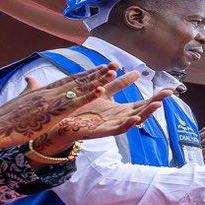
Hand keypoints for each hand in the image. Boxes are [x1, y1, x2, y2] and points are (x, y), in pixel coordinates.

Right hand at [0, 65, 122, 148]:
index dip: (85, 74)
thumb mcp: (20, 101)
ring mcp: (50, 102)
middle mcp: (48, 93)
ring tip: (113, 72)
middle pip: (76, 81)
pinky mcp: (51, 113)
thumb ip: (30, 89)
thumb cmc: (4, 119)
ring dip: (96, 80)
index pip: (68, 80)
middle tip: (114, 65)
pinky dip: (87, 96)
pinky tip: (100, 90)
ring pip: (79, 89)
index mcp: (42, 92)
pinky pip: (73, 103)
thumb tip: (30, 79)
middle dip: (96, 74)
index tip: (99, 67)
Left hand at [29, 76, 177, 156]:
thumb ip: (56, 83)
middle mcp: (109, 113)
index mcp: (104, 103)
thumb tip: (34, 75)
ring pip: (133, 118)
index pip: (123, 91)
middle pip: (137, 106)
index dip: (131, 82)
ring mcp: (107, 123)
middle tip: (169, 91)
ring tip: (160, 103)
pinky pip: (119, 130)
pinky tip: (138, 119)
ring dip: (147, 111)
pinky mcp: (101, 132)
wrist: (46, 130)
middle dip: (154, 99)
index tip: (141, 72)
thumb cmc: (56, 113)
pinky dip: (129, 125)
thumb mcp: (62, 93)